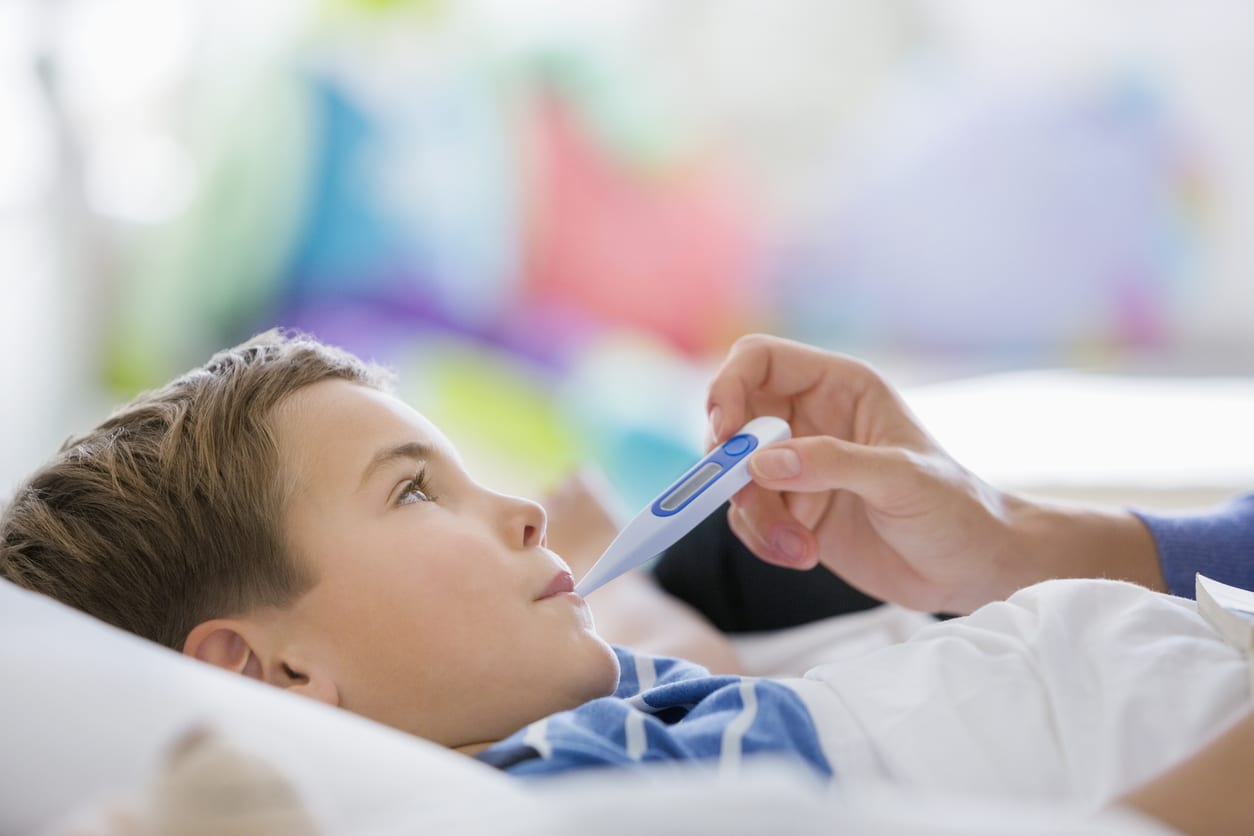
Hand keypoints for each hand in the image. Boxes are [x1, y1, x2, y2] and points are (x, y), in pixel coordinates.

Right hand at [706, 334, 1159, 612]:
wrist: (972, 570)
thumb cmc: (956, 510)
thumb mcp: (902, 480)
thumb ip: (832, 464)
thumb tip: (761, 463)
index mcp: (838, 387)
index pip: (758, 360)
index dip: (729, 387)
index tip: (725, 435)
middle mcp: (808, 419)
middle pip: (732, 419)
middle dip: (730, 464)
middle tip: (747, 498)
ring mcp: (796, 467)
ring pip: (734, 477)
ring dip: (754, 514)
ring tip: (797, 545)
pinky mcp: (791, 511)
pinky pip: (747, 516)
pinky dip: (763, 539)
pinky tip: (801, 554)